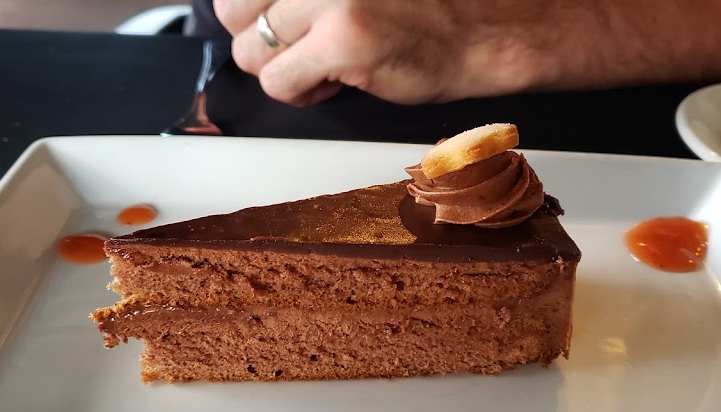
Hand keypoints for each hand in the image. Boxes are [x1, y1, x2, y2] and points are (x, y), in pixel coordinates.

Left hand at [214, 0, 556, 105]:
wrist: (487, 29)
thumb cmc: (426, 6)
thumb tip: (235, 10)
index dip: (256, 11)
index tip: (282, 24)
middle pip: (232, 11)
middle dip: (262, 39)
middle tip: (304, 45)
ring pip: (251, 52)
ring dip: (283, 69)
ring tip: (327, 63)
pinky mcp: (343, 38)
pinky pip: (278, 82)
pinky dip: (301, 93)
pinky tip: (336, 81)